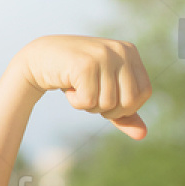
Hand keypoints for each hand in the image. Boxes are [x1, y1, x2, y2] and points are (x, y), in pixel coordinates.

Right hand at [14, 35, 153, 138]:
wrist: (40, 58)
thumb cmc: (77, 76)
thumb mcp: (105, 92)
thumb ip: (125, 114)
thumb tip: (142, 135)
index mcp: (130, 52)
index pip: (144, 93)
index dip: (127, 107)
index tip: (108, 101)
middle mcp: (120, 50)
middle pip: (129, 102)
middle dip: (109, 110)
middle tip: (91, 98)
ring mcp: (103, 55)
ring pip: (109, 103)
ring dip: (90, 106)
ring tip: (79, 89)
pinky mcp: (85, 64)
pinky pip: (89, 101)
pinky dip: (77, 102)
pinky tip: (69, 88)